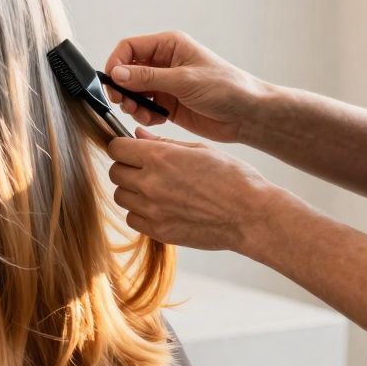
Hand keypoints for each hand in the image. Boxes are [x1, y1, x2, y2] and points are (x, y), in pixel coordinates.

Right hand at [104, 31, 266, 142]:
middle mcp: (164, 63)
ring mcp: (164, 84)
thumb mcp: (184, 80)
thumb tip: (117, 73)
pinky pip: (143, 108)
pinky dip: (144, 115)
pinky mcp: (167, 103)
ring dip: (132, 104)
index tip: (113, 82)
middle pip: (126, 71)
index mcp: (169, 46)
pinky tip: (156, 119)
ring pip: (132, 91)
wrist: (248, 115)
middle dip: (122, 88)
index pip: (129, 48)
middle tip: (124, 102)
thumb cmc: (227, 88)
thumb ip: (148, 77)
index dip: (116, 63)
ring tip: (144, 114)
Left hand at [106, 128, 282, 252]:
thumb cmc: (234, 179)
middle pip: (114, 172)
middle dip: (127, 168)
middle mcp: (150, 183)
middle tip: (145, 170)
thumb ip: (164, 142)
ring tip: (156, 190)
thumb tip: (138, 135)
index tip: (131, 150)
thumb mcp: (201, 149)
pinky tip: (160, 208)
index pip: (116, 148)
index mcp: (160, 157)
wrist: (251, 216)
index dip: (123, 147)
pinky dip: (140, 213)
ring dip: (132, 191)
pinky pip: (132, 218)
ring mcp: (152, 209)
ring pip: (120, 196)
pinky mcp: (157, 230)